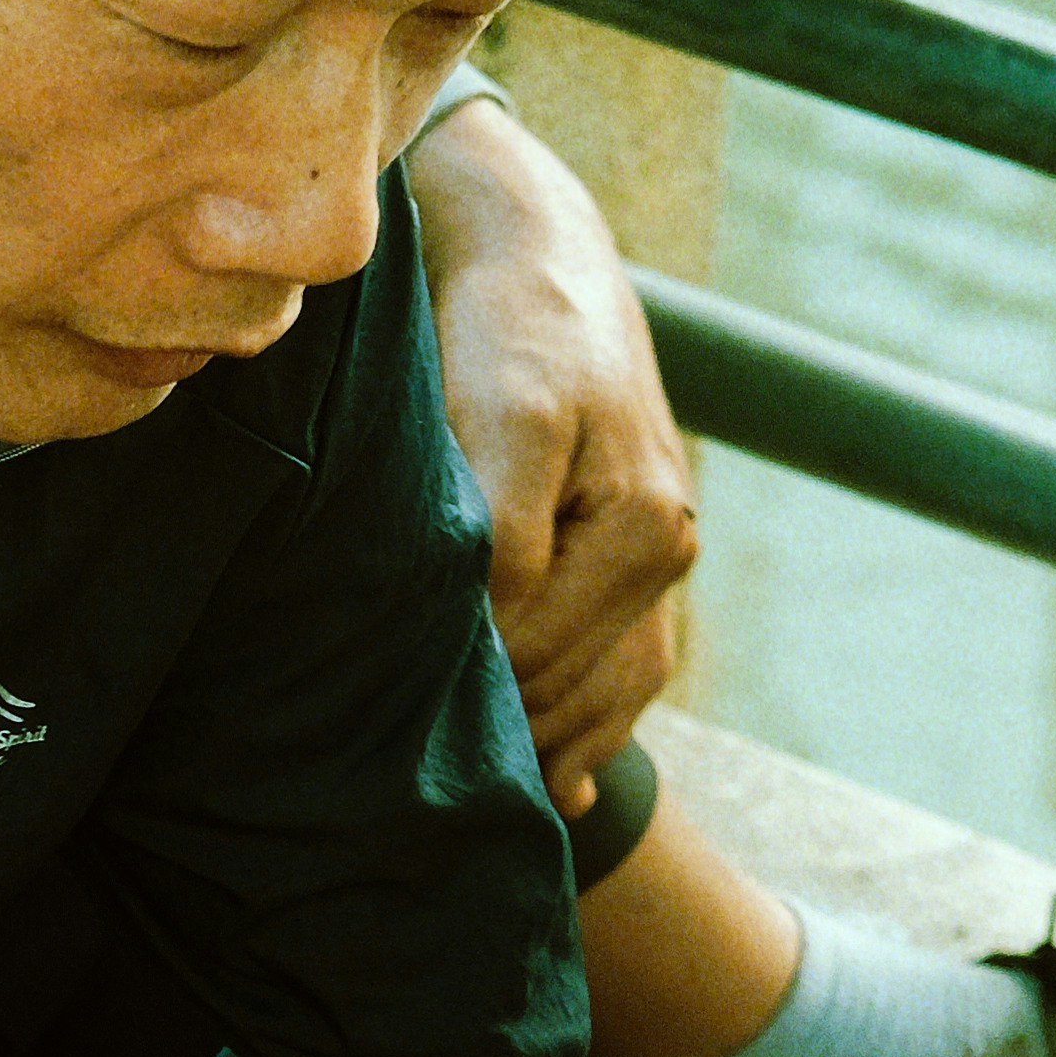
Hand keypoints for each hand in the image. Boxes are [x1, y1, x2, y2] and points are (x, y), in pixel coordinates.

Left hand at [406, 90, 700, 808]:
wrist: (538, 255)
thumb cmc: (511, 329)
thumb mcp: (506, 417)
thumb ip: (506, 530)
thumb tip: (489, 635)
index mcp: (647, 526)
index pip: (543, 653)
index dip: (467, 691)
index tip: (386, 715)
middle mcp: (669, 551)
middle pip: (578, 687)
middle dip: (507, 731)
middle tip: (406, 782)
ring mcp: (658, 559)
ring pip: (608, 694)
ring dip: (550, 746)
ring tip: (480, 801)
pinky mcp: (633, 556)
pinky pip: (620, 671)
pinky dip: (587, 728)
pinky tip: (558, 787)